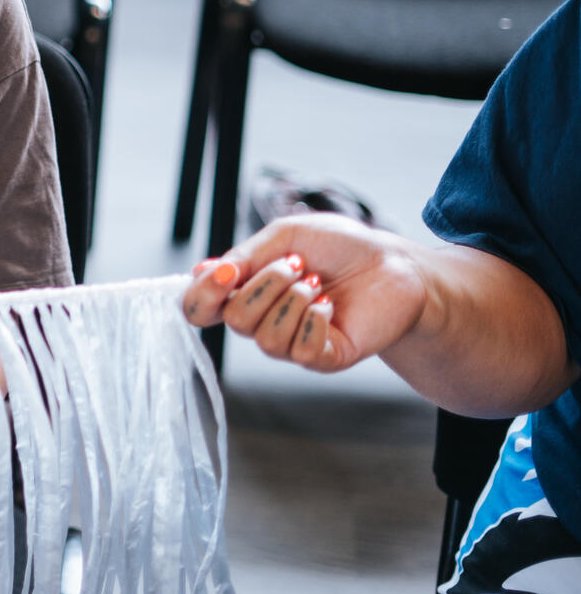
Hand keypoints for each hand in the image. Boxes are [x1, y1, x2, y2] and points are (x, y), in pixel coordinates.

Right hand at [181, 214, 429, 371]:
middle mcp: (262, 320)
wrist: (395, 264)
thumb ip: (243, 256)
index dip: (201, 295)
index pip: (199, 309)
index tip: (226, 271)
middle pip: (232, 320)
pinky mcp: (322, 357)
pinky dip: (314, 319)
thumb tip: (199, 272)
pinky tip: (330, 304)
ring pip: (264, 337)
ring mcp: (291, 342)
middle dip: (264, 284)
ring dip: (292, 299)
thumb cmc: (341, 247)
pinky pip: (300, 350)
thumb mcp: (285, 236)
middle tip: (296, 263)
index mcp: (245, 290)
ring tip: (317, 282)